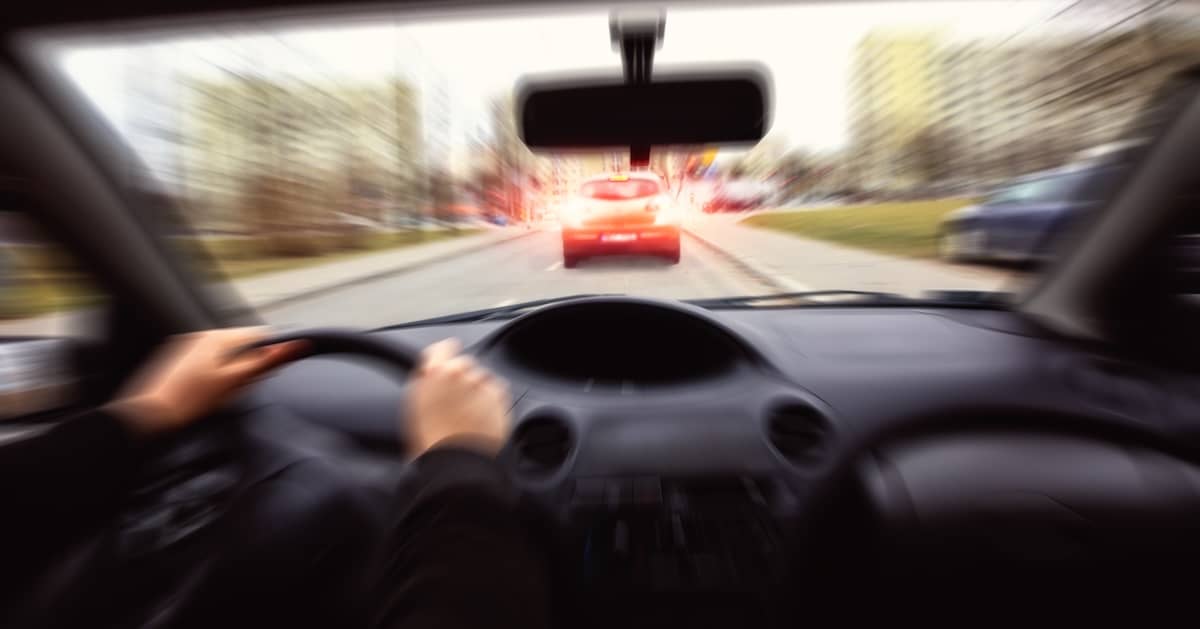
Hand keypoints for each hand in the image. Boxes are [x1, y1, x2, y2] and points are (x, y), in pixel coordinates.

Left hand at [106, 327, 305, 437]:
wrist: (149, 416)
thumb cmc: (190, 401)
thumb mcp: (233, 382)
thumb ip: (264, 362)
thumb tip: (294, 346)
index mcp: (217, 338)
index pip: (259, 335)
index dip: (270, 354)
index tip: (267, 373)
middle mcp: (202, 336)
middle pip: (242, 346)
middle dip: (248, 365)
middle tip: (239, 389)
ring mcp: (188, 347)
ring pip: (225, 355)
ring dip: (232, 372)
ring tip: (220, 394)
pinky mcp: (178, 361)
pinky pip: (208, 362)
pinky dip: (215, 375)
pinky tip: (207, 394)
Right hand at [405, 338, 510, 456]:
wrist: (454, 462)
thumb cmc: (429, 440)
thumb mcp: (414, 406)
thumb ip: (424, 383)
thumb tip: (430, 372)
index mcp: (433, 373)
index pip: (443, 348)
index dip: (445, 355)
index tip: (448, 360)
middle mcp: (458, 373)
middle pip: (464, 364)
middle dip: (462, 378)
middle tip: (456, 401)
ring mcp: (480, 383)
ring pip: (481, 377)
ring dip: (477, 389)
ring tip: (469, 414)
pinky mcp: (498, 396)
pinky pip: (497, 390)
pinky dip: (492, 400)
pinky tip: (481, 417)